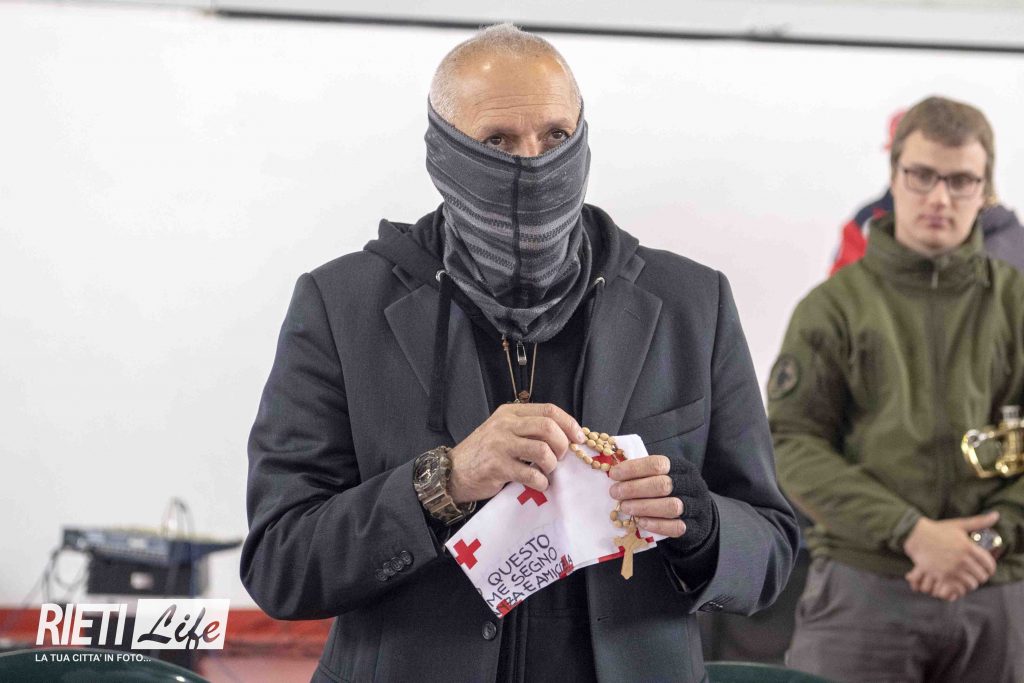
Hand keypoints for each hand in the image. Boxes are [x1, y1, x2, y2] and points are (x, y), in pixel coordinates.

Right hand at [448, 403, 583, 503]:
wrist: (454, 471)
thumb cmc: (485, 453)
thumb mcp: (504, 431)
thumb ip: (528, 429)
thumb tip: (566, 436)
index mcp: (510, 412)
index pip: (548, 410)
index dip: (569, 424)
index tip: (579, 438)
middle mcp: (505, 425)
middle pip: (548, 427)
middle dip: (562, 445)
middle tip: (560, 458)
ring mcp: (500, 445)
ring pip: (542, 451)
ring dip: (552, 465)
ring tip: (546, 471)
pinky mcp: (498, 467)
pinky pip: (531, 475)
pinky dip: (541, 483)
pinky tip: (538, 484)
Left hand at [609, 455, 712, 546]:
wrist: (698, 515)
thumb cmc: (672, 492)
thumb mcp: (662, 477)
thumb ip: (644, 475)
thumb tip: (615, 474)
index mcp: (681, 467)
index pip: (658, 464)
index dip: (634, 468)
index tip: (614, 474)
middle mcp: (692, 485)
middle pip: (663, 485)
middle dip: (634, 489)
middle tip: (615, 493)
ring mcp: (696, 506)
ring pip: (671, 506)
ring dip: (643, 507)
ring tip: (625, 508)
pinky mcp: (695, 527)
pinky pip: (676, 527)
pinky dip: (656, 524)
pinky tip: (641, 522)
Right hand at [903, 511, 999, 600]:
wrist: (916, 535)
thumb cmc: (938, 529)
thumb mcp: (959, 524)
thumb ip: (979, 521)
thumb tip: (996, 515)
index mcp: (968, 547)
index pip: (988, 564)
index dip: (990, 568)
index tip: (988, 569)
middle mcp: (962, 559)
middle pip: (981, 576)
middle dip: (981, 576)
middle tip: (977, 575)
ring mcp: (951, 569)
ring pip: (971, 584)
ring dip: (971, 583)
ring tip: (968, 580)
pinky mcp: (941, 576)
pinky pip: (957, 588)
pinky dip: (960, 588)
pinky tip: (957, 583)